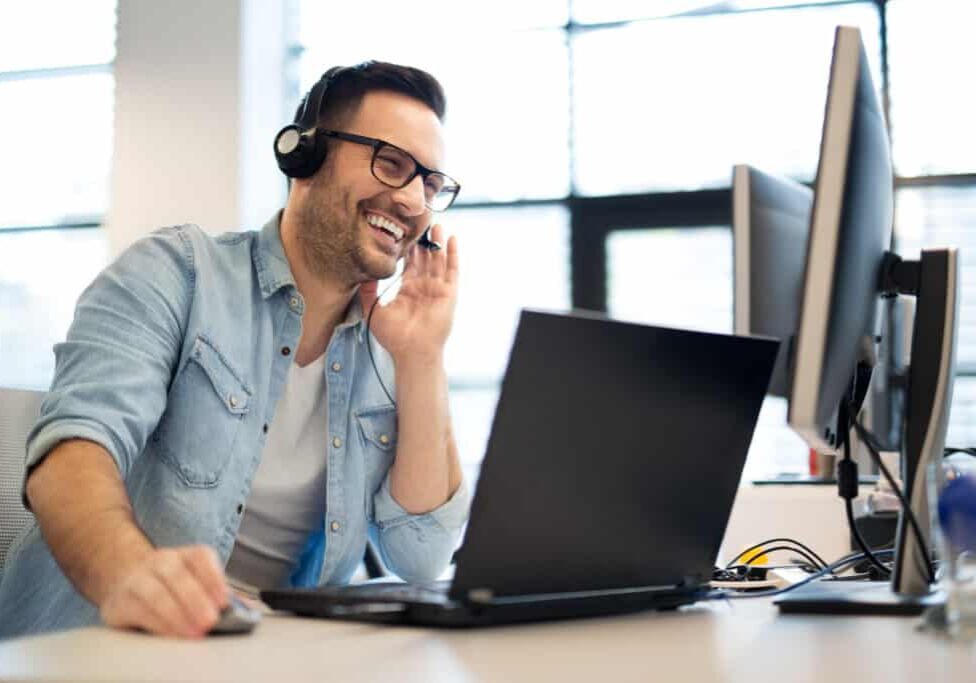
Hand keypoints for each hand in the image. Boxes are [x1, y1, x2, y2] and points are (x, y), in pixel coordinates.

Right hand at [99, 545, 229, 637]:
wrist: (124, 580)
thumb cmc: (171, 587)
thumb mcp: (196, 584)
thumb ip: (220, 595)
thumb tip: (251, 610)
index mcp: (185, 555)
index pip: (201, 557)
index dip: (214, 578)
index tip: (224, 600)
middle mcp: (161, 561)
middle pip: (178, 575)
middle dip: (196, 599)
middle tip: (210, 621)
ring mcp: (138, 578)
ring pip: (156, 592)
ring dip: (176, 614)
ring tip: (193, 632)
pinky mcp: (120, 601)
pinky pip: (138, 610)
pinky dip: (157, 623)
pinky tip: (171, 633)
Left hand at [360, 223, 458, 362]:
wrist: (411, 351)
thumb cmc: (393, 337)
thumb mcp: (373, 310)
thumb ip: (368, 291)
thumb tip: (362, 272)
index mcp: (408, 291)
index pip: (409, 264)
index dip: (408, 248)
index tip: (403, 231)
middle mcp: (423, 288)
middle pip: (425, 258)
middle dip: (423, 241)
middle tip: (420, 221)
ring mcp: (437, 290)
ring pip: (438, 260)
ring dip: (438, 243)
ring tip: (436, 224)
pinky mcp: (449, 293)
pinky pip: (452, 270)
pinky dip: (453, 254)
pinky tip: (451, 239)